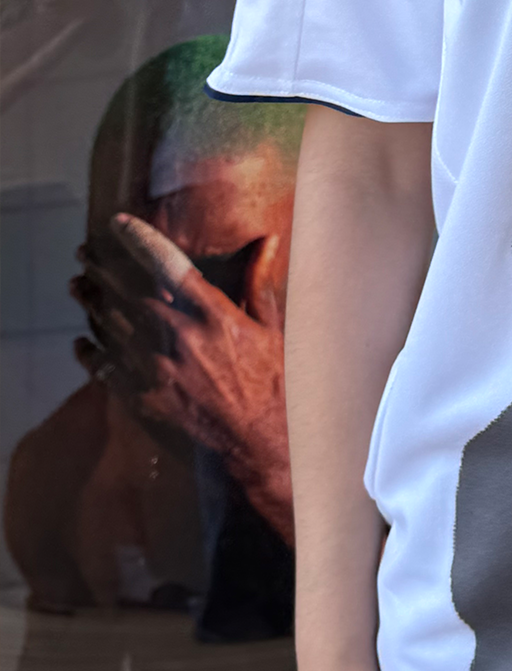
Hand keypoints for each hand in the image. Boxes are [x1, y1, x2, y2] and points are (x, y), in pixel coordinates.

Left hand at [72, 213, 294, 541]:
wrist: (263, 446)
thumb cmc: (275, 384)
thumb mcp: (273, 328)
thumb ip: (258, 282)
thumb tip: (267, 240)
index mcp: (217, 316)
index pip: (169, 266)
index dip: (140, 240)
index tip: (118, 224)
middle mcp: (183, 340)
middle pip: (129, 294)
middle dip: (103, 271)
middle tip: (85, 253)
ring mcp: (160, 373)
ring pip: (113, 329)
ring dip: (90, 305)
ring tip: (77, 287)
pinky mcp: (147, 402)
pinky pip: (108, 372)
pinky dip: (91, 354)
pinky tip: (83, 342)